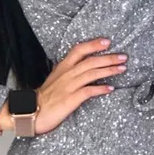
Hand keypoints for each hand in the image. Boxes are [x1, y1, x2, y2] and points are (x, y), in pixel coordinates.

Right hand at [0, 38, 127, 136]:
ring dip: (109, 70)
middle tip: (124, 56)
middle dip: (108, 58)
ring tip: (122, 69)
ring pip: (91, 73)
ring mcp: (68, 86)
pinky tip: (111, 88)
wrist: (30, 113)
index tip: (108, 41)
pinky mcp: (70, 99)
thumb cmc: (45, 97)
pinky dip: (100, 89)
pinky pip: (88, 91)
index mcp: (63, 67)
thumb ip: (70, 72)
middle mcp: (67, 74)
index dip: (93, 44)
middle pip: (90, 61)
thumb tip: (86, 68)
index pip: (79, 50)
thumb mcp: (56, 79)